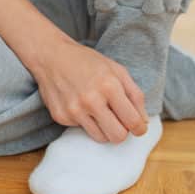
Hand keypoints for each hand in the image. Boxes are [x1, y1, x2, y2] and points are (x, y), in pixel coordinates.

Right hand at [31, 37, 149, 143]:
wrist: (51, 56)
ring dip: (104, 128)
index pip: (133, 121)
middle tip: (120, 121)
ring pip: (101, 138)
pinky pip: (82, 129)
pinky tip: (80, 104)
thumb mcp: (116, 69)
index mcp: (109, 86)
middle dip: (123, 132)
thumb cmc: (87, 61)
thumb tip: (143, 121)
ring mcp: (74, 110)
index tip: (139, 127)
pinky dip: (85, 121)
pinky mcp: (61, 117)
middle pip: (118, 137)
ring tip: (99, 110)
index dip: (140, 128)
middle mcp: (91, 100)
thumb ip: (134, 94)